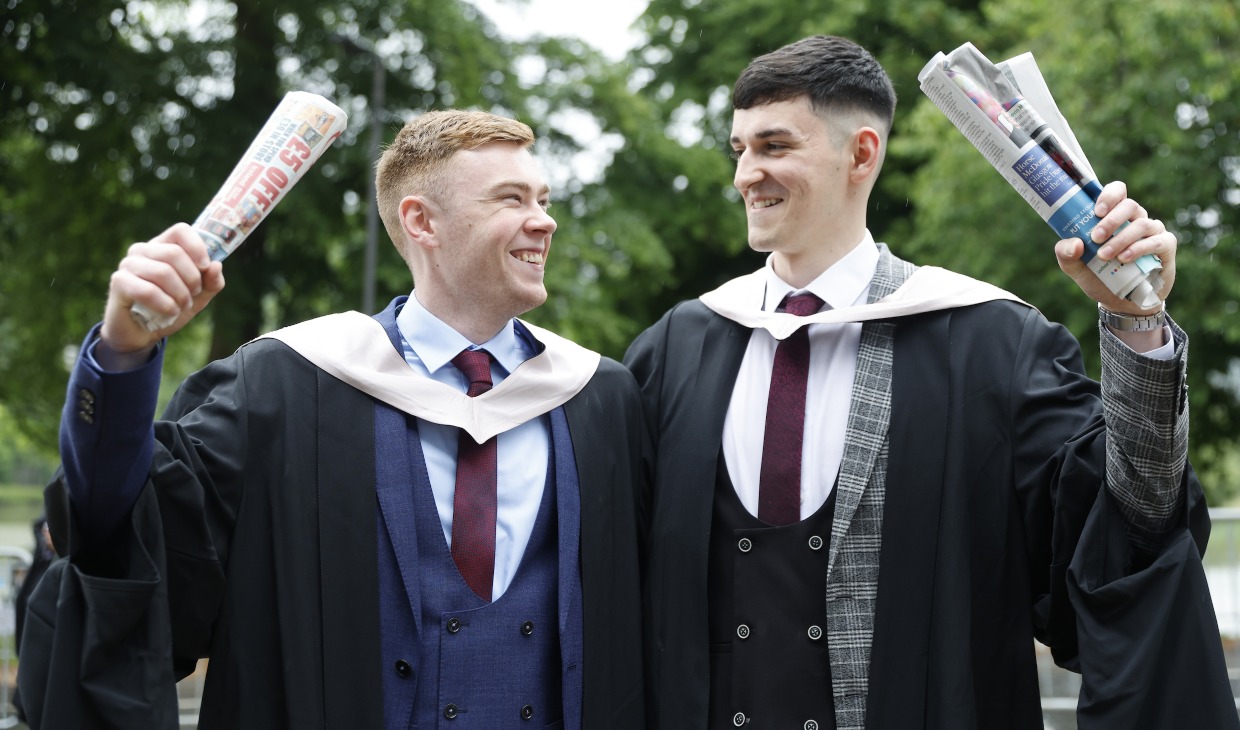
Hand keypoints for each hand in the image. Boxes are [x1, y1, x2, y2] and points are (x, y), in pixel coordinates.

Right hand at [98, 223, 224, 367]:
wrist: (142, 333)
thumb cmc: (170, 308)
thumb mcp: (198, 297)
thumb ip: (211, 282)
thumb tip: (216, 265)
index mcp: (163, 246)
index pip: (180, 230)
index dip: (197, 247)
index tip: (205, 267)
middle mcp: (143, 250)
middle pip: (174, 253)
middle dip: (192, 279)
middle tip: (193, 295)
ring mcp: (128, 264)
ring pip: (163, 272)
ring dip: (180, 294)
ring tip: (181, 306)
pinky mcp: (119, 282)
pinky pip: (147, 290)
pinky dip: (165, 304)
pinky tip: (170, 312)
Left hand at [1054, 180, 1175, 314]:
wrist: (1121, 302)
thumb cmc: (1099, 277)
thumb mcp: (1075, 267)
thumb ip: (1066, 254)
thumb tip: (1075, 243)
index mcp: (1114, 216)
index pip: (1117, 191)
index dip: (1109, 196)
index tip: (1096, 212)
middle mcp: (1135, 219)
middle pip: (1129, 205)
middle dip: (1111, 220)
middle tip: (1096, 237)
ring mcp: (1153, 231)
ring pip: (1141, 223)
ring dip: (1120, 239)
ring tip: (1104, 256)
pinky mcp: (1166, 246)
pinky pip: (1157, 241)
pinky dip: (1139, 249)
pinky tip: (1124, 259)